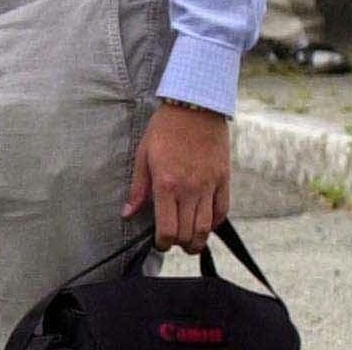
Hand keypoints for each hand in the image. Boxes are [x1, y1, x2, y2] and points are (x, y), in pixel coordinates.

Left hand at [124, 102, 229, 251]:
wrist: (195, 108)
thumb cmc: (165, 129)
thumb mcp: (143, 155)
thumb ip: (138, 188)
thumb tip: (128, 213)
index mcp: (166, 184)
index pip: (167, 228)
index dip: (163, 243)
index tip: (159, 244)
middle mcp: (190, 189)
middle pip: (188, 233)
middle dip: (180, 244)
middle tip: (173, 243)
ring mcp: (209, 186)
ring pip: (207, 227)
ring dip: (198, 240)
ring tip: (190, 242)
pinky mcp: (224, 180)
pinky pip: (222, 210)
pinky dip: (215, 223)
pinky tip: (206, 224)